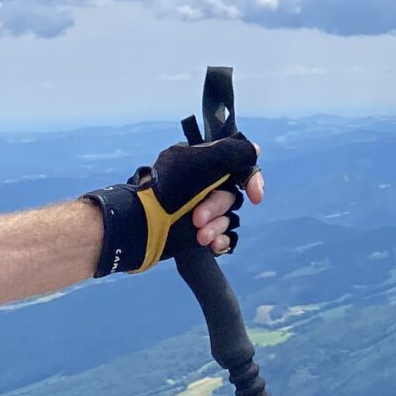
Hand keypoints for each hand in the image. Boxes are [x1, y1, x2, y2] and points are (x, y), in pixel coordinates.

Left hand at [82, 132, 263, 276]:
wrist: (139, 226)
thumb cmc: (168, 190)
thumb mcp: (202, 161)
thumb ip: (234, 152)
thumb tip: (256, 149)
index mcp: (201, 164)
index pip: (237, 168)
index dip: (250, 181)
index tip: (255, 197)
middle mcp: (200, 185)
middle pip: (231, 196)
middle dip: (218, 208)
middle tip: (198, 217)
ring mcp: (197, 210)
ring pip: (227, 219)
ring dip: (217, 228)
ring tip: (200, 236)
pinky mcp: (195, 233)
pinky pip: (221, 237)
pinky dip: (219, 241)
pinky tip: (212, 245)